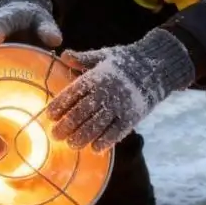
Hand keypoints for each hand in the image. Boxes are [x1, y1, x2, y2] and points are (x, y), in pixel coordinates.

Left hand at [45, 28, 195, 151]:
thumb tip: (63, 55)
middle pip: (81, 112)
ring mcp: (120, 105)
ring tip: (71, 145)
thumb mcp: (103, 55)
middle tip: (55, 135)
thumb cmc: (125, 61)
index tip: (49, 115)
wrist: (157, 66)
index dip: (60, 105)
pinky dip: (105, 141)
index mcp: (96, 76)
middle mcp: (106, 92)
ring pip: (96, 125)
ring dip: (82, 137)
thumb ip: (83, 59)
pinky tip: (95, 149)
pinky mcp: (132, 116)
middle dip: (66, 125)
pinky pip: (116, 132)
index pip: (73, 93)